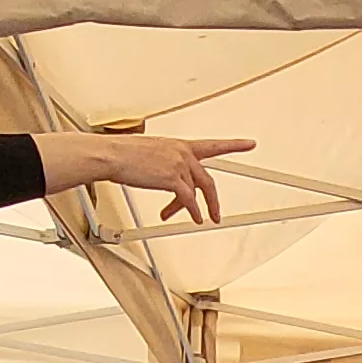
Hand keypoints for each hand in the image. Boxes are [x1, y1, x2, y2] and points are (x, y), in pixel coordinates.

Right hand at [45, 132, 252, 225]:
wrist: (112, 155)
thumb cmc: (124, 154)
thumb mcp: (150, 153)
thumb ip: (165, 164)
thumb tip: (168, 179)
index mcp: (179, 145)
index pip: (212, 145)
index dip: (234, 144)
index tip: (249, 143)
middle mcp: (183, 153)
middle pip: (207, 180)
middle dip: (214, 200)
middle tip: (217, 213)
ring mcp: (179, 165)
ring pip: (196, 192)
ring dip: (195, 209)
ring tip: (200, 219)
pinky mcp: (173, 179)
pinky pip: (189, 200)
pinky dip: (193, 211)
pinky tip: (195, 218)